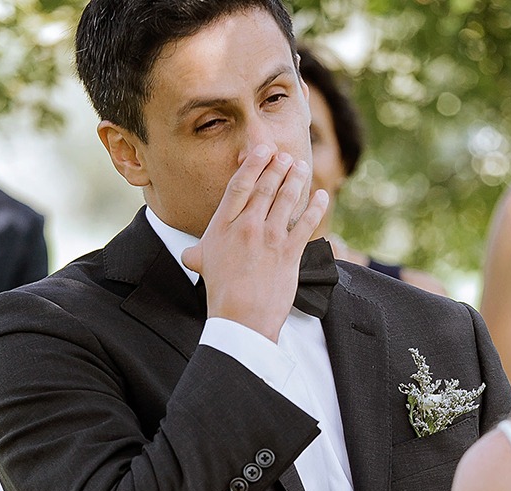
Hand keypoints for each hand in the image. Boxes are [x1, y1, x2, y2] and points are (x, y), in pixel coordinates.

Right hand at [182, 144, 328, 341]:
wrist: (241, 319)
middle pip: (265, 188)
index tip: (262, 151)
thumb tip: (189, 255)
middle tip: (285, 156)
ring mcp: (270, 239)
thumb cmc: (221, 294)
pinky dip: (316, 207)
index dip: (253, 164)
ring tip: (301, 168)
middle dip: (277, 167)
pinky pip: (306, 223)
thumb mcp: (202, 267)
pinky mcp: (289, 254)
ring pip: (286, 200)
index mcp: (223, 227)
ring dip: (296, 180)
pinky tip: (321, 196)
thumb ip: (198, 254)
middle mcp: (246, 227)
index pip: (239, 186)